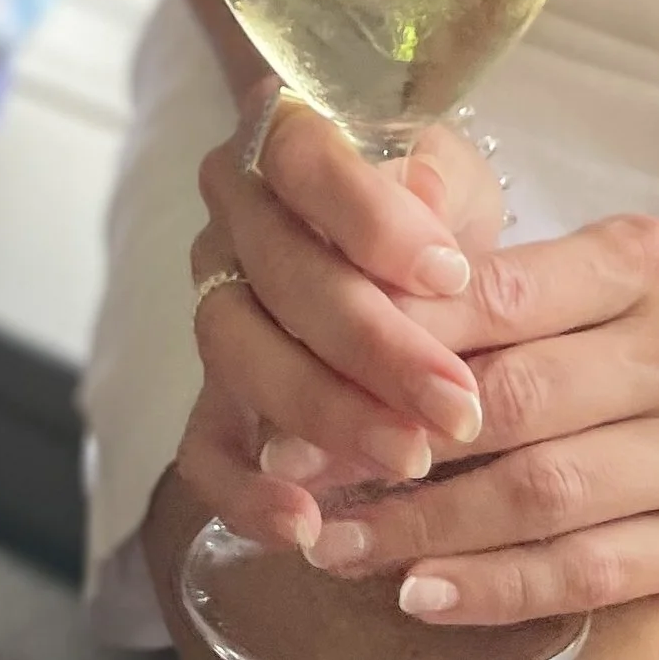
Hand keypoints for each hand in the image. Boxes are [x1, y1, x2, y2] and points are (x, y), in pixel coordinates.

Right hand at [181, 87, 507, 554]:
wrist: (393, 241)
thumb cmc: (429, 202)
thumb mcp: (453, 175)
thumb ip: (443, 192)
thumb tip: (431, 222)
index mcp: (284, 133)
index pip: (306, 163)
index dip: (372, 222)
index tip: (451, 274)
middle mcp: (232, 212)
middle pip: (281, 274)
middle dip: (374, 348)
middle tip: (456, 405)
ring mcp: (215, 300)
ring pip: (238, 353)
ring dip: (326, 413)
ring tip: (409, 458)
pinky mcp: (211, 390)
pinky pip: (202, 446)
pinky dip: (244, 492)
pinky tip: (304, 526)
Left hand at [251, 217, 658, 626]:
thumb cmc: (619, 333)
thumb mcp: (566, 275)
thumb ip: (467, 272)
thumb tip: (349, 280)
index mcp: (643, 260)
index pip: (497, 295)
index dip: (396, 339)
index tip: (304, 376)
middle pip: (515, 401)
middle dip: (391, 441)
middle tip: (297, 474)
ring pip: (542, 496)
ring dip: (425, 528)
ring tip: (336, 541)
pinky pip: (584, 572)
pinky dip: (494, 588)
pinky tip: (419, 593)